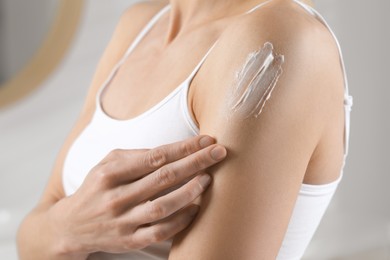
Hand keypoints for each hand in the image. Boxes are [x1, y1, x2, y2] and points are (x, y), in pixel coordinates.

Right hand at [48, 135, 226, 257]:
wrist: (71, 226)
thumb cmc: (96, 188)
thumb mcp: (106, 164)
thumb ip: (135, 155)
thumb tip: (171, 150)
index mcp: (110, 173)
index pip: (155, 156)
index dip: (184, 147)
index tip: (206, 140)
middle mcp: (117, 197)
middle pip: (164, 177)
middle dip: (196, 162)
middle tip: (219, 152)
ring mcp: (123, 221)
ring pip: (165, 206)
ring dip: (192, 191)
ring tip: (208, 178)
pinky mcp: (129, 241)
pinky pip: (162, 231)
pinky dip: (182, 220)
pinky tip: (196, 207)